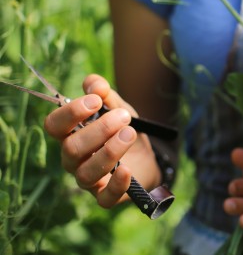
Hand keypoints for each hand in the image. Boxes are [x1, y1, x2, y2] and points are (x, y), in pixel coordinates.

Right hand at [43, 74, 158, 207]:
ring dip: (109, 151)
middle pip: (71, 148)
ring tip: (130, 133)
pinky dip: (116, 185)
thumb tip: (94, 84)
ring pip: (86, 173)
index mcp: (71, 134)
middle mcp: (73, 159)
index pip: (54, 126)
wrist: (147, 155)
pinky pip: (104, 198)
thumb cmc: (123, 129)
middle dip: (98, 130)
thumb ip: (106, 95)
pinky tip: (127, 170)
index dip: (71, 113)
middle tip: (124, 117)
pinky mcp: (106, 196)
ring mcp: (88, 180)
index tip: (96, 101)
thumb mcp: (118, 108)